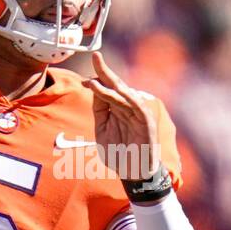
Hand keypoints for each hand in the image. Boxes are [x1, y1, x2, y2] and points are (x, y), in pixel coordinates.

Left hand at [84, 50, 159, 182]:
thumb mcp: (102, 130)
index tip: (83, 80)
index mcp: (117, 109)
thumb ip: (99, 110)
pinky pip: (137, 107)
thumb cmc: (118, 154)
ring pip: (124, 95)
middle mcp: (128, 108)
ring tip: (97, 78)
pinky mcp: (146, 122)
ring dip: (112, 86)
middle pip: (116, 86)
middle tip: (95, 56)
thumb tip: (93, 87)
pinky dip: (128, 98)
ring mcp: (138, 114)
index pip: (107, 89)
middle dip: (105, 71)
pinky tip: (119, 90)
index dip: (96, 81)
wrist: (132, 174)